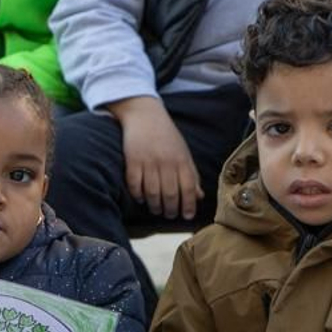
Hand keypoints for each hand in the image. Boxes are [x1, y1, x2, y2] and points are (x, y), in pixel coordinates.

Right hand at [108, 96, 203, 220]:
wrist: (145, 115)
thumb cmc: (166, 136)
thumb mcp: (183, 152)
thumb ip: (191, 174)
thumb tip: (199, 196)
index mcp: (182, 160)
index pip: (189, 188)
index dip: (189, 205)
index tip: (187, 216)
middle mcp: (166, 162)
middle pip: (170, 194)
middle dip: (171, 209)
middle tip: (169, 215)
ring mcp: (148, 161)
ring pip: (152, 192)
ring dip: (155, 205)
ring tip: (156, 209)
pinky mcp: (132, 160)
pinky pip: (135, 184)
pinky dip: (137, 195)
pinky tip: (140, 199)